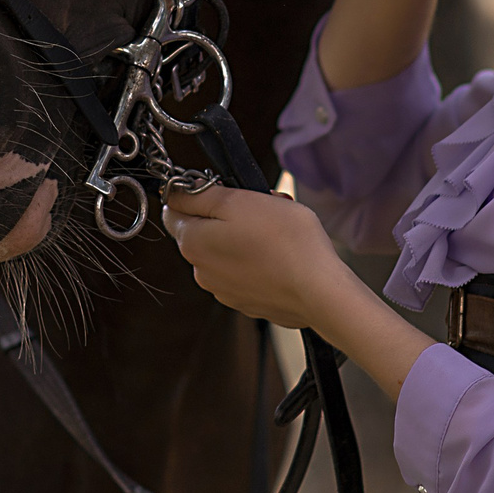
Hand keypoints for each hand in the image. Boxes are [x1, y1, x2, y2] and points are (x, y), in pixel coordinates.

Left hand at [161, 184, 348, 332]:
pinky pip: (244, 272)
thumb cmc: (284, 241)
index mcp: (193, 243)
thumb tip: (177, 192)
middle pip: (203, 231)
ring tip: (276, 231)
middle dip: (226, 216)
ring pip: (226, 251)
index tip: (223, 189)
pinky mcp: (247, 303)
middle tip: (259, 206)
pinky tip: (280, 255)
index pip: (174, 211)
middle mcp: (201, 272)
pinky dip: (257, 261)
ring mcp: (224, 291)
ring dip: (243, 237)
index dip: (196, 194)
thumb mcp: (238, 201)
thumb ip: (201, 194)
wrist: (319, 291)